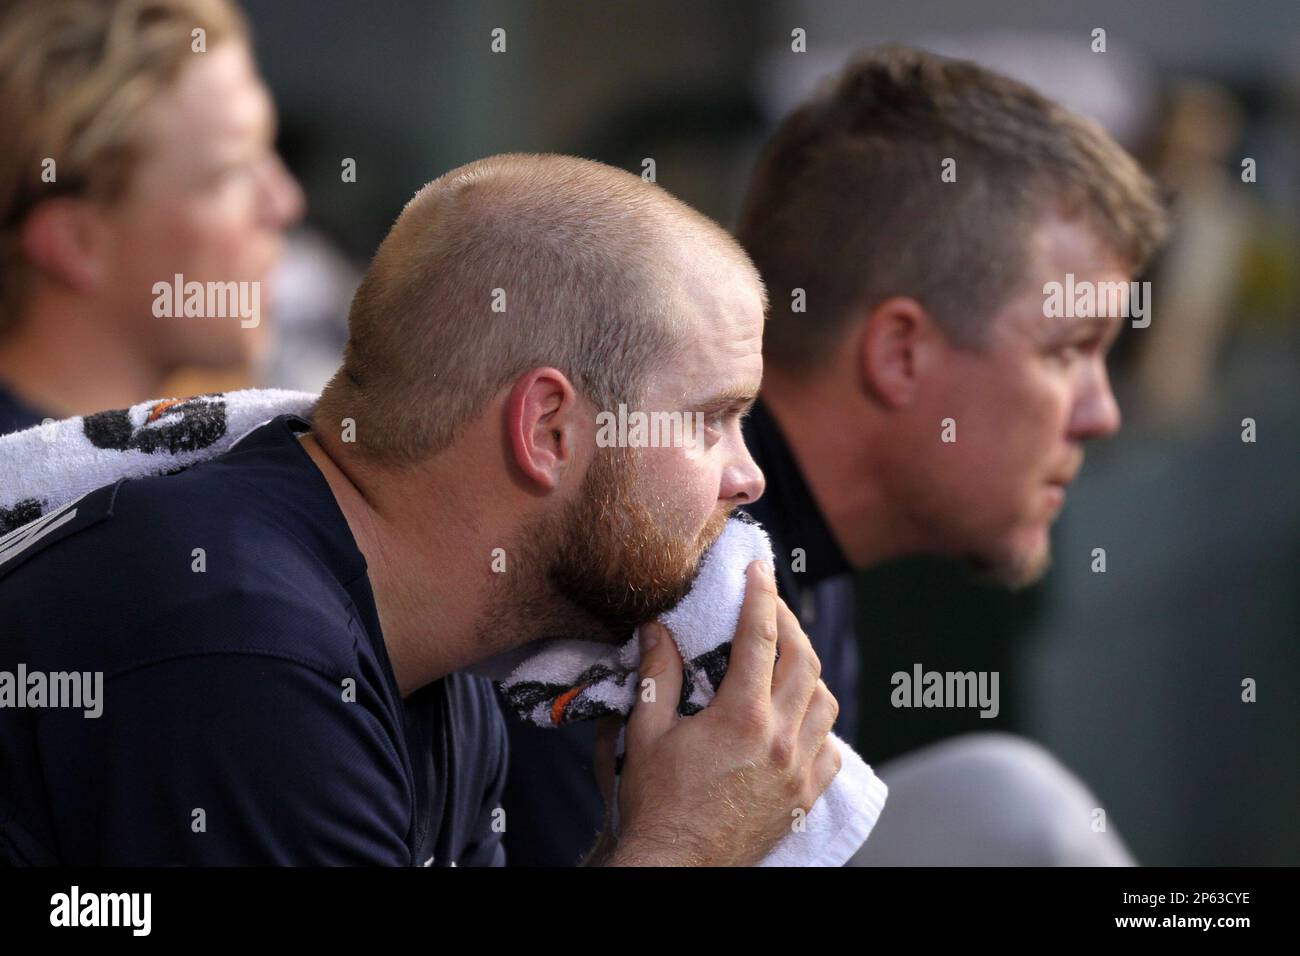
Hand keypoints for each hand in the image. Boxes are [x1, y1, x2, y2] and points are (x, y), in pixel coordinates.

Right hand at [596, 559, 840, 865]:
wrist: (677, 867)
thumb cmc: (656, 804)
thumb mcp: (647, 733)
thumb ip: (657, 675)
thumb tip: (656, 628)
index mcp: (742, 716)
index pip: (760, 637)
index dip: (761, 595)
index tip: (759, 568)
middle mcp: (781, 739)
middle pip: (804, 661)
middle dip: (789, 625)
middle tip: (770, 609)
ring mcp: (799, 770)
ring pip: (825, 701)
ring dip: (808, 673)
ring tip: (785, 661)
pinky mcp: (805, 798)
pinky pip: (830, 748)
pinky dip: (819, 725)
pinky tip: (798, 720)